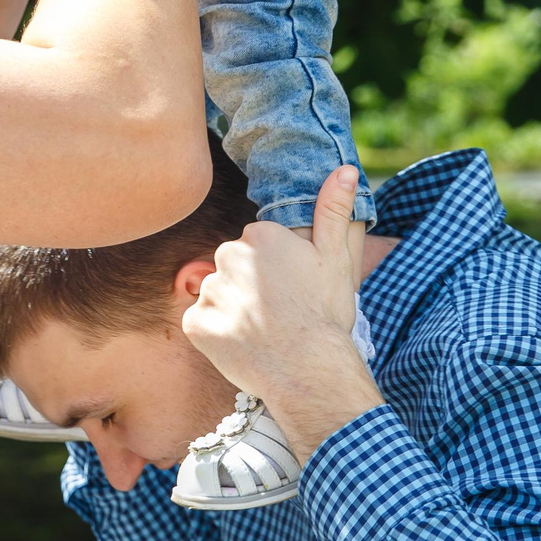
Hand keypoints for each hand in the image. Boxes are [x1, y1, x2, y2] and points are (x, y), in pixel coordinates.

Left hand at [180, 168, 379, 462]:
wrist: (309, 372)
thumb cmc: (325, 314)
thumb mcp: (336, 259)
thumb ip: (333, 210)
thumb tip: (345, 168)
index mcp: (259, 235)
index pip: (255, 246)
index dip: (274, 271)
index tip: (290, 290)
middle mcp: (228, 255)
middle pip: (232, 268)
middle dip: (249, 287)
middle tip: (277, 313)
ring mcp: (209, 290)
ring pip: (216, 295)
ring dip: (232, 311)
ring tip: (262, 332)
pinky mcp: (195, 323)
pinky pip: (200, 323)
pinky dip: (216, 334)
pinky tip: (242, 345)